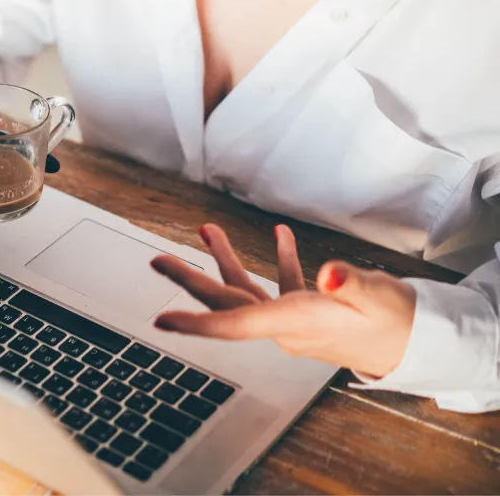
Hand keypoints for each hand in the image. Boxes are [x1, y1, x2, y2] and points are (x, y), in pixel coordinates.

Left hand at [150, 224, 416, 377]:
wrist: (416, 345)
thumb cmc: (399, 325)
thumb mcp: (381, 299)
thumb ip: (355, 285)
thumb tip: (330, 273)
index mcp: (296, 323)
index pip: (236, 323)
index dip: (196, 322)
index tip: (161, 319)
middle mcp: (285, 326)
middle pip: (227, 303)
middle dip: (190, 280)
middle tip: (158, 260)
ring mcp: (292, 320)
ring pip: (247, 290)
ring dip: (225, 261)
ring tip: (206, 229)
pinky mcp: (306, 312)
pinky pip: (280, 285)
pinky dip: (277, 260)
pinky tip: (278, 235)